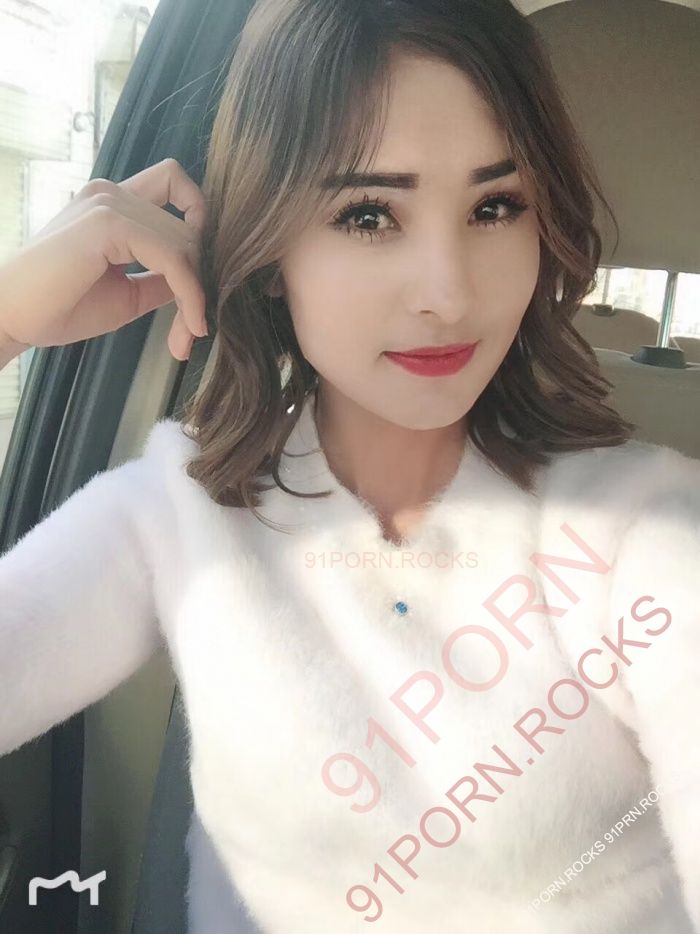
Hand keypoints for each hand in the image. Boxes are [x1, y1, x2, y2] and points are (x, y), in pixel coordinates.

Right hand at [0, 158, 208, 361]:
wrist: (9, 316)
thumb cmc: (58, 306)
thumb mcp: (127, 292)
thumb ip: (163, 279)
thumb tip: (201, 283)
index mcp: (113, 201)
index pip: (178, 190)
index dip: (200, 228)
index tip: (199, 281)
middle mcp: (112, 192)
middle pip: (190, 225)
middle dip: (200, 281)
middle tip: (193, 330)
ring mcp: (108, 202)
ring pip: (187, 242)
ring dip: (197, 294)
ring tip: (188, 333)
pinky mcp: (107, 223)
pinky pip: (173, 257)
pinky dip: (190, 293)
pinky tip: (188, 323)